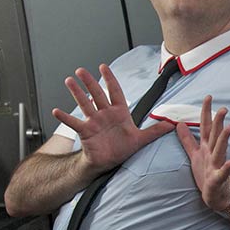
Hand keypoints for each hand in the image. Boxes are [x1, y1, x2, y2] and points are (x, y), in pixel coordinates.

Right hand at [51, 64, 174, 172]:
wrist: (108, 162)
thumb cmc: (122, 149)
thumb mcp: (141, 139)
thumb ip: (155, 130)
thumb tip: (172, 124)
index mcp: (119, 112)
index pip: (115, 91)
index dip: (110, 79)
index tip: (103, 66)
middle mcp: (105, 114)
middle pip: (97, 94)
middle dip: (90, 82)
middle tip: (81, 70)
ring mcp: (94, 121)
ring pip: (85, 103)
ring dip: (77, 93)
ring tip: (69, 81)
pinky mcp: (86, 132)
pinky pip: (74, 123)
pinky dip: (66, 117)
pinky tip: (56, 110)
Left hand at [175, 95, 229, 211]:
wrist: (216, 196)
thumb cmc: (207, 174)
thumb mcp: (194, 154)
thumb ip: (187, 139)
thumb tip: (179, 124)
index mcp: (207, 147)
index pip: (206, 126)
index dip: (206, 112)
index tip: (208, 97)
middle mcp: (213, 153)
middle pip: (216, 135)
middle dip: (219, 122)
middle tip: (223, 108)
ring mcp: (217, 165)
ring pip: (221, 150)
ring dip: (225, 139)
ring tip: (229, 128)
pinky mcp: (218, 179)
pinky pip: (222, 173)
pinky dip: (226, 168)